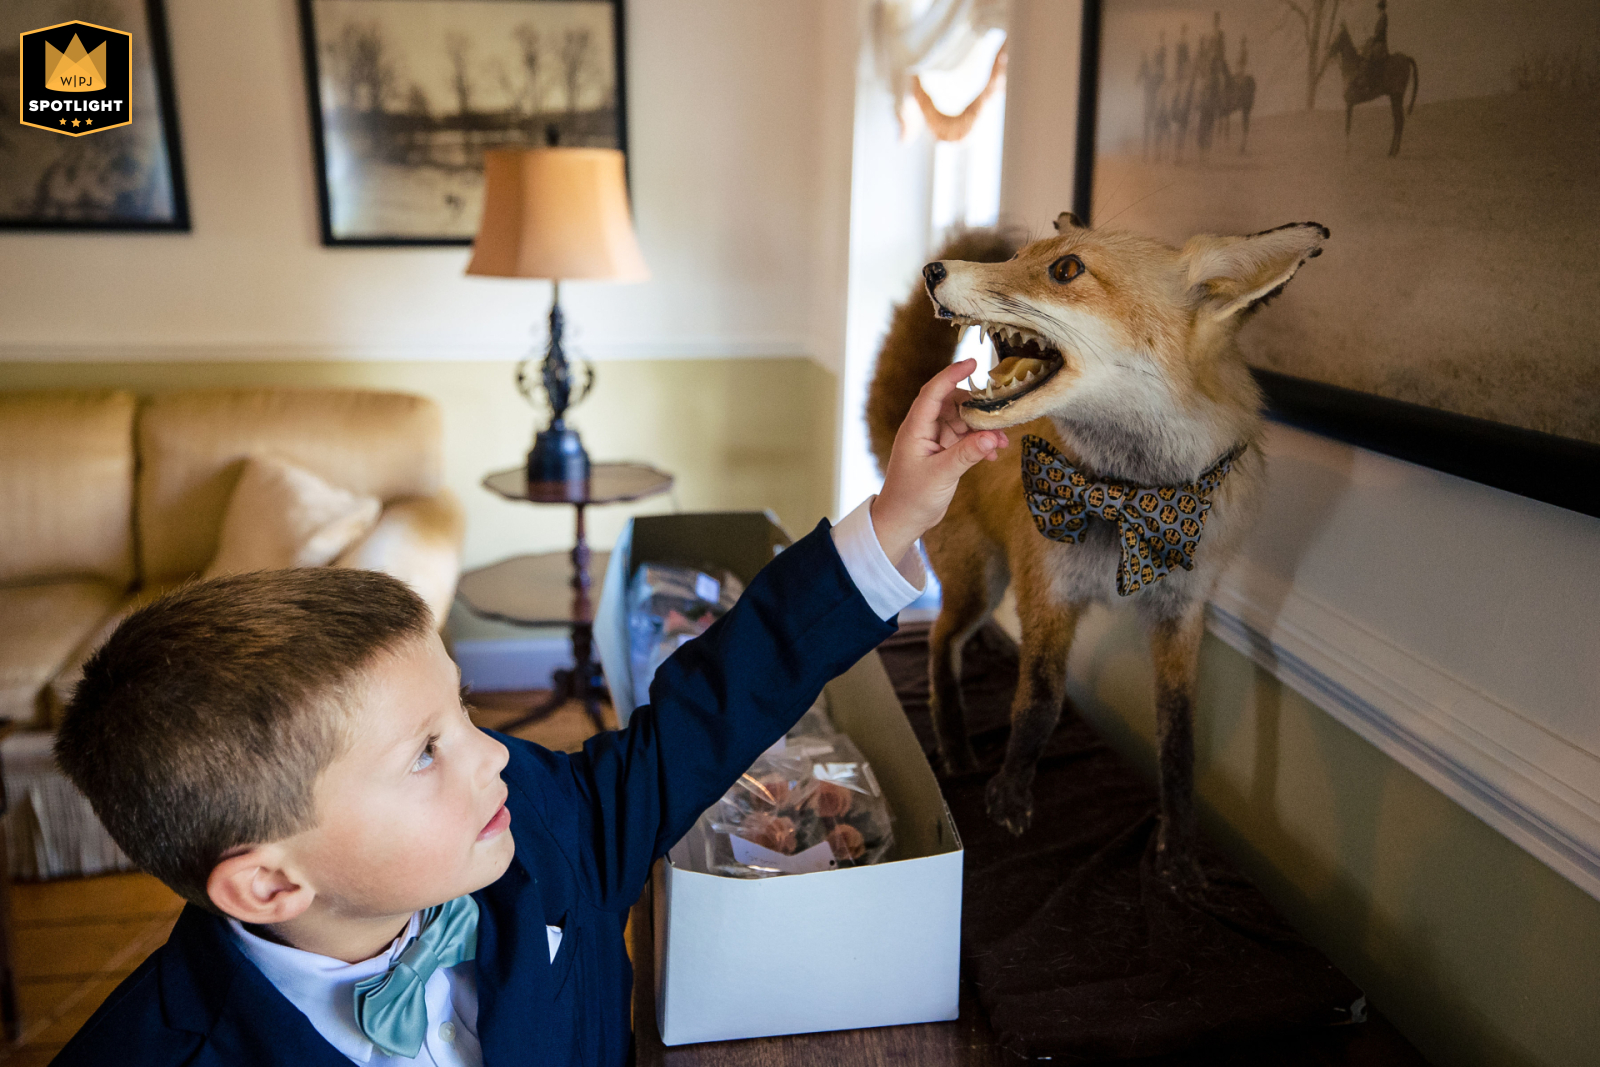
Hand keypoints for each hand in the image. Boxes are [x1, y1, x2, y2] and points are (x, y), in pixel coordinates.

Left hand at [870, 359, 1009, 565]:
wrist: (902, 521)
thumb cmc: (912, 498)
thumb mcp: (942, 475)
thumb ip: (967, 454)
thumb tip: (992, 437)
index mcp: (915, 428)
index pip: (933, 392)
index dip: (952, 375)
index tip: (972, 362)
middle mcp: (924, 429)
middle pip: (952, 403)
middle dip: (976, 406)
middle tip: (1000, 411)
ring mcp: (934, 440)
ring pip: (962, 421)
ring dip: (982, 428)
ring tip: (1002, 440)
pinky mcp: (943, 452)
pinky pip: (965, 438)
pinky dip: (979, 442)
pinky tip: (994, 454)